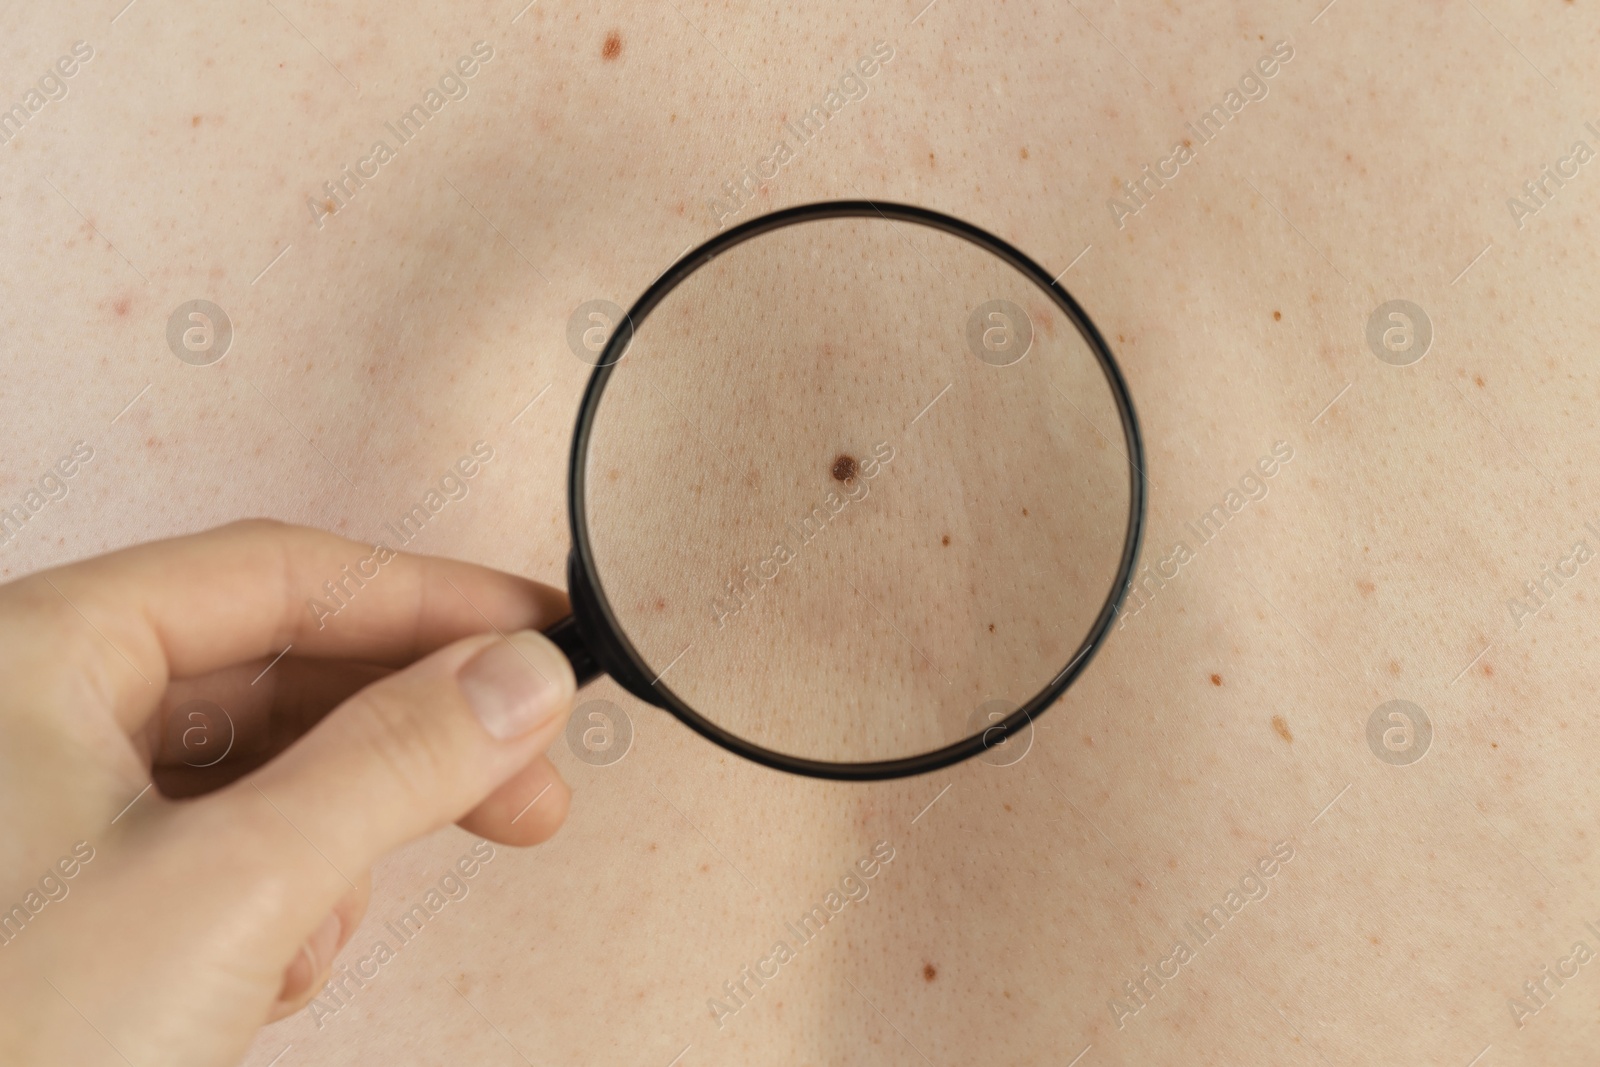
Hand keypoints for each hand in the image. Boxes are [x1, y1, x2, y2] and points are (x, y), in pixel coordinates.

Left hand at [0, 520, 576, 1065]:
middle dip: (408, 737)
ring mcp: (49, 805)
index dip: (431, 602)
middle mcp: (35, 709)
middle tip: (529, 782)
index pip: (281, 573)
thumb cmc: (17, 1046)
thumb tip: (522, 676)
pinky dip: (279, 900)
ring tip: (329, 931)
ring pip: (258, 770)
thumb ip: (397, 761)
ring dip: (334, 841)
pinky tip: (271, 974)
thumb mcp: (235, 887)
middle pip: (279, 670)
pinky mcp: (75, 892)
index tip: (544, 640)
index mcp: (35, 651)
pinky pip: (222, 849)